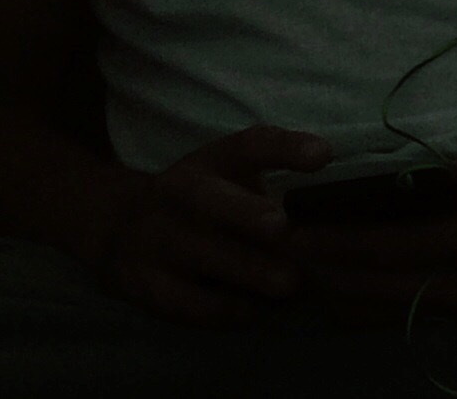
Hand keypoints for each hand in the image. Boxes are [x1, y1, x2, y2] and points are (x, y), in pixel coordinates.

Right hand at [95, 125, 328, 324]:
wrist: (121, 229)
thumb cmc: (207, 198)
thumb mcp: (235, 173)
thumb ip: (280, 174)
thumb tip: (335, 195)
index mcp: (213, 160)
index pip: (249, 145)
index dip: (285, 148)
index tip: (322, 156)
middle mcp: (180, 193)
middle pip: (212, 201)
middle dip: (247, 214)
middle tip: (284, 230)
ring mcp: (158, 240)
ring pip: (201, 256)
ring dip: (247, 273)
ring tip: (289, 286)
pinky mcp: (147, 287)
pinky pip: (189, 303)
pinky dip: (227, 311)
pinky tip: (259, 312)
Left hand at [288, 143, 456, 318]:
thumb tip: (437, 170)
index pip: (389, 246)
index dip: (338, 239)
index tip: (296, 228)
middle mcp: (456, 286)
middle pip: (369, 286)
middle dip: (317, 270)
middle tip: (272, 251)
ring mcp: (455, 306)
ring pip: (374, 309)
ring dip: (329, 294)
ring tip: (287, 274)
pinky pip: (394, 314)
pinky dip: (356, 306)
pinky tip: (331, 294)